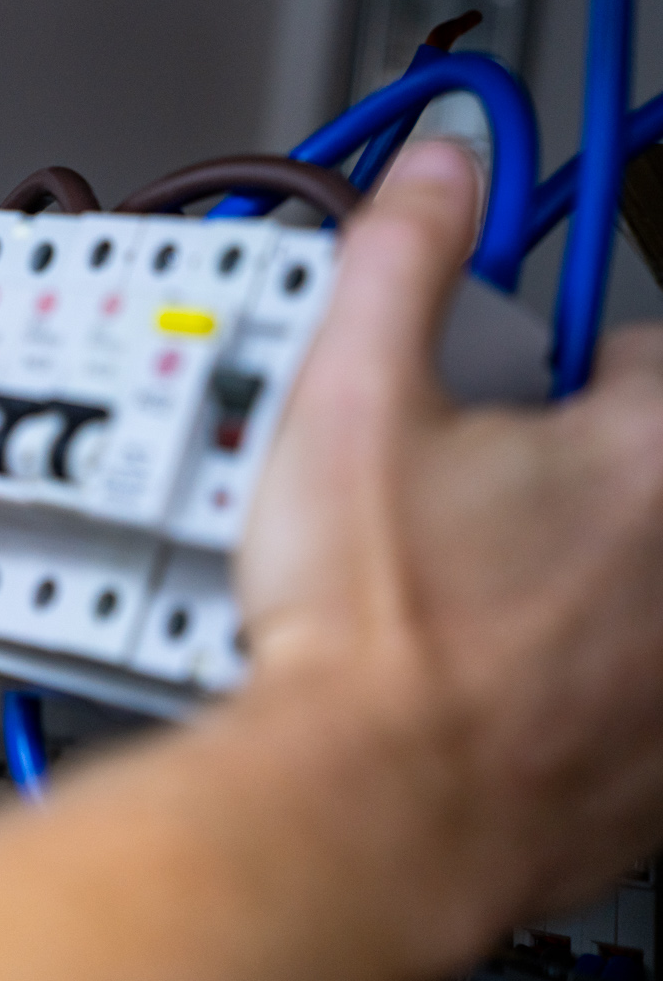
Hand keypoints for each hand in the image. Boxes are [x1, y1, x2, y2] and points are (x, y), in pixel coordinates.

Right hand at [235, 140, 662, 956]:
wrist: (363, 807)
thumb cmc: (368, 630)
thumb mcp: (349, 399)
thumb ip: (399, 260)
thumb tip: (438, 173)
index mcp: (650, 456)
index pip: (645, 358)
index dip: (563, 367)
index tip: (511, 395)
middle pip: (644, 474)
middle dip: (571, 474)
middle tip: (468, 499)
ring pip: (638, 588)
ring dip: (578, 573)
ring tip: (464, 592)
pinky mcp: (661, 773)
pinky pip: (635, 691)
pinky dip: (583, 678)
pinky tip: (488, 679)